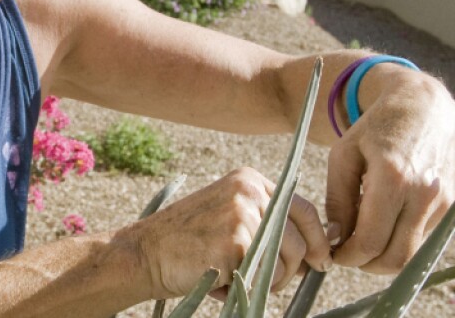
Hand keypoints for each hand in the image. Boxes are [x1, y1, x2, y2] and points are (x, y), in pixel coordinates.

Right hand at [132, 167, 330, 298]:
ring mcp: (243, 214)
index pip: (304, 210)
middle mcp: (248, 190)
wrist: (146, 253)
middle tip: (270, 280)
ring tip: (237, 277)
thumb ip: (268, 223)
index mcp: (248, 179)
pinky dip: (250, 286)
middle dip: (292, 268)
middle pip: (300, 240)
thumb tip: (317, 251)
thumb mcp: (229, 216)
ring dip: (271, 281)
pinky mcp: (237, 241)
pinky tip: (222, 277)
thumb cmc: (188, 243)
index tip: (320, 262)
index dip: (318, 240)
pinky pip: (265, 276)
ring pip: (286, 262)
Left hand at [326, 75, 454, 272]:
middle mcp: (425, 193)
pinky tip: (385, 223)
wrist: (423, 106)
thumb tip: (335, 237)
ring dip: (386, 254)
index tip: (334, 253)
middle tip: (348, 254)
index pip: (371, 242)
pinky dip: (403, 240)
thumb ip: (338, 199)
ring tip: (364, 235)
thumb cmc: (376, 128)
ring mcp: (445, 202)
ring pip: (414, 253)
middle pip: (397, 258)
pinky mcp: (454, 205)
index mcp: (393, 179)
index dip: (348, 257)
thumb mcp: (344, 155)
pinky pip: (425, 238)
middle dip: (367, 264)